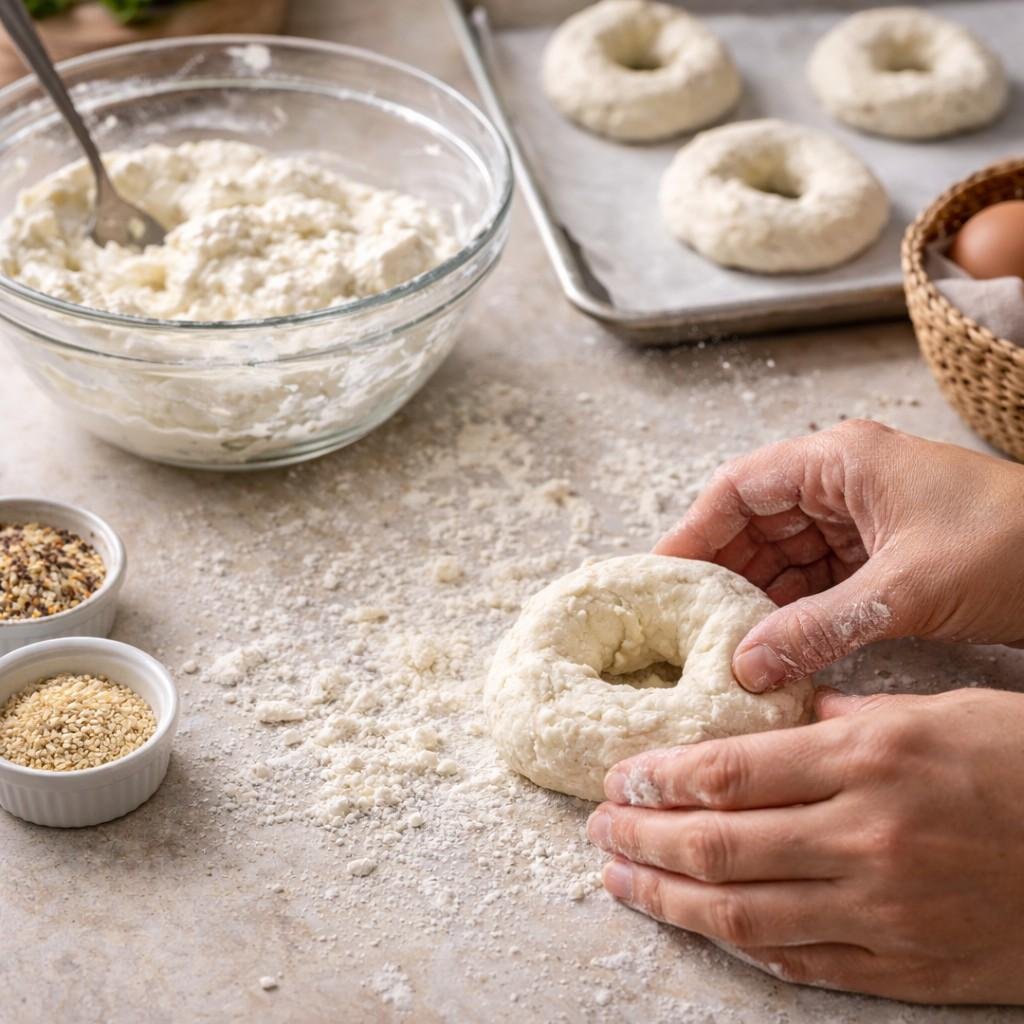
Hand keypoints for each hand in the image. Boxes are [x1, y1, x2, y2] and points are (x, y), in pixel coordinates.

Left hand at [587, 687, 1023, 1003]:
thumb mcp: (936, 712)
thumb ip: (845, 719)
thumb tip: (776, 716)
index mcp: (868, 761)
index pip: (729, 772)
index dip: (658, 778)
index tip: (617, 776)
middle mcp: (865, 838)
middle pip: (719, 845)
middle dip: (643, 836)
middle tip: (599, 827)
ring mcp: (883, 912)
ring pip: (743, 912)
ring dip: (669, 898)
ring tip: (622, 879)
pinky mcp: (906, 966)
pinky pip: (801, 962)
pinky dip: (740, 943)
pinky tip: (702, 924)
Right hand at [654, 420, 1023, 691]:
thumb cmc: (1013, 546)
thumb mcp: (906, 590)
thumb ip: (818, 625)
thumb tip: (745, 665)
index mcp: (839, 461)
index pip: (738, 488)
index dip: (694, 533)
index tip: (660, 579)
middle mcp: (842, 482)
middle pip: (754, 523)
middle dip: (722, 574)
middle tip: (685, 626)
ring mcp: (862, 517)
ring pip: (784, 556)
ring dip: (756, 599)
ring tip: (722, 646)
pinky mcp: (882, 553)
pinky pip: (818, 580)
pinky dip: (794, 612)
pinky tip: (774, 648)